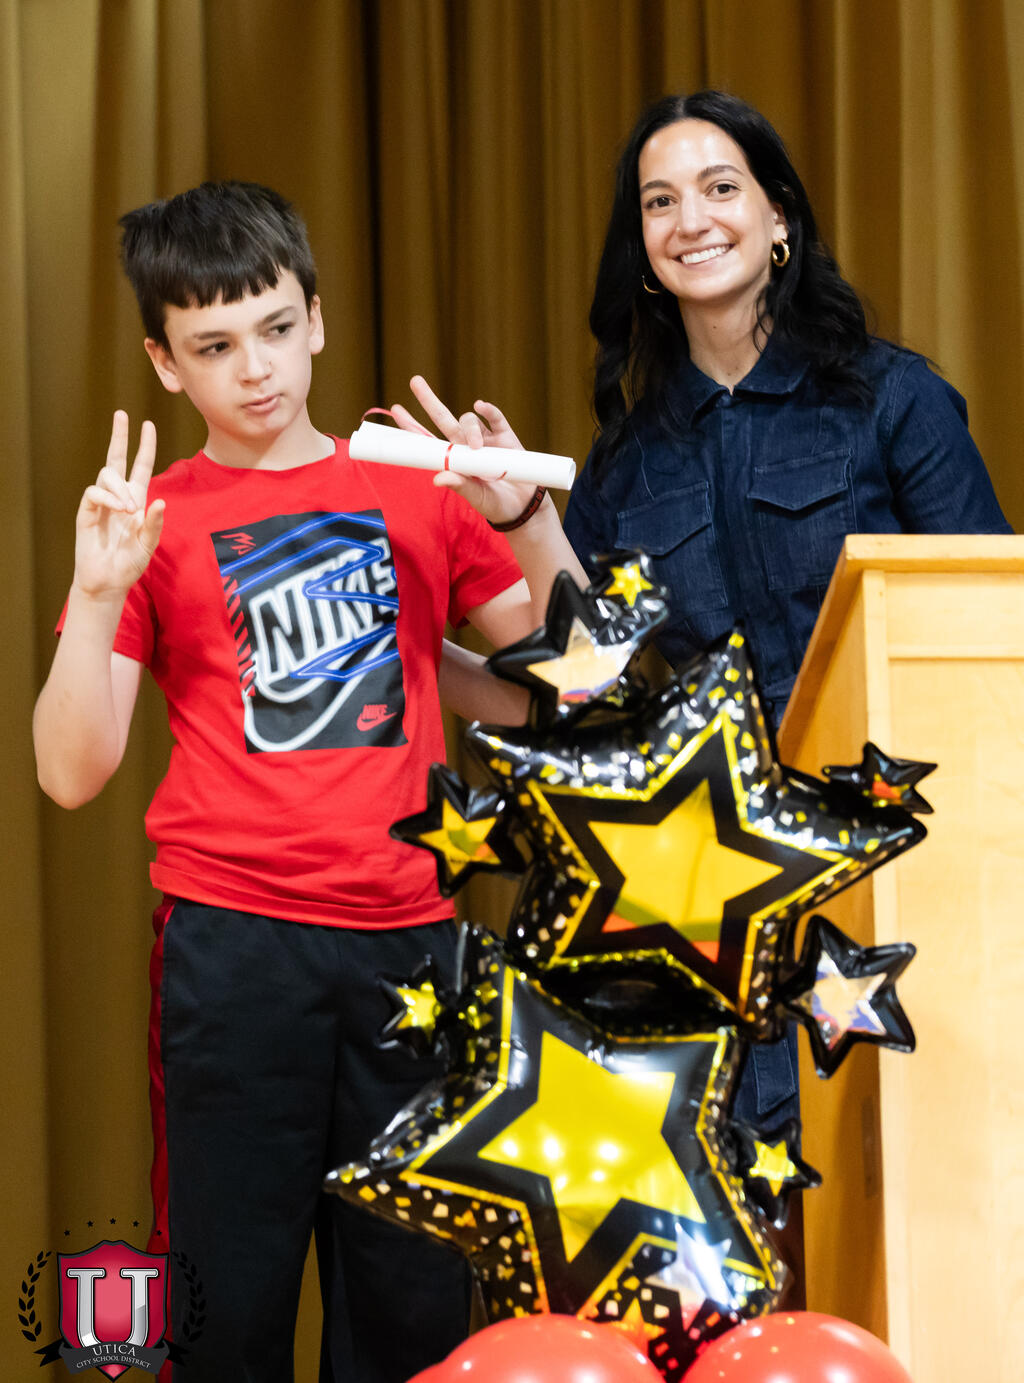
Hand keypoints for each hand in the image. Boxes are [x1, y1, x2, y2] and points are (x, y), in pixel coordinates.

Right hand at [73, 411, 165, 597]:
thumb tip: (160, 502)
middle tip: (122, 414)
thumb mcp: (149, 544)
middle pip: (116, 459)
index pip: (141, 466)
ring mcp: (101, 503)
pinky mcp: (86, 512)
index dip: (145, 447)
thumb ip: (154, 524)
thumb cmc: (130, 564)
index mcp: (136, 500)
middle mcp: (118, 497)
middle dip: (120, 436)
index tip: (148, 425)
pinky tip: (118, 508)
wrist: (109, 582)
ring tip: (129, 508)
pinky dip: (108, 497)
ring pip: (106, 475)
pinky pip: (94, 493)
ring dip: (120, 487)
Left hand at [391, 375, 541, 526]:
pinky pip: (494, 418)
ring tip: (477, 447)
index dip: (413, 427)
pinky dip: (488, 411)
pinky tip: (481, 406)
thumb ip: (460, 486)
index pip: (428, 441)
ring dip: (470, 429)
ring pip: (468, 421)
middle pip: (443, 419)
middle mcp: (465, 446)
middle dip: (429, 401)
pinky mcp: (504, 436)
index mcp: (453, 461)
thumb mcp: (477, 497)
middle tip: (414, 381)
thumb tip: (437, 479)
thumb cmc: (496, 504)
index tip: (396, 410)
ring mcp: (484, 439)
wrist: (525, 505)